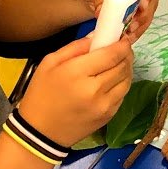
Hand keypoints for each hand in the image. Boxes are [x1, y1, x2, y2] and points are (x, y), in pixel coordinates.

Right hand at [18, 36, 133, 147]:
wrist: (40, 132)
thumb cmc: (41, 94)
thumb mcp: (50, 63)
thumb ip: (76, 47)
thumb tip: (98, 36)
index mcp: (77, 73)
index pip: (112, 54)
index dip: (122, 44)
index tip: (123, 38)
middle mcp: (95, 90)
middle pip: (123, 66)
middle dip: (125, 55)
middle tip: (121, 49)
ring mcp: (104, 106)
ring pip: (127, 81)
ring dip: (126, 69)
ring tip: (118, 63)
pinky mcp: (108, 117)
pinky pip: (123, 95)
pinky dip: (121, 84)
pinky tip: (112, 80)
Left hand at [70, 0, 158, 41]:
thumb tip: (103, 13)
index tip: (142, 6)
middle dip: (145, 12)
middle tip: (134, 24)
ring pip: (148, 8)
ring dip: (142, 22)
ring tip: (131, 34)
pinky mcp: (134, 5)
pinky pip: (141, 17)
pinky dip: (137, 27)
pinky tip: (129, 36)